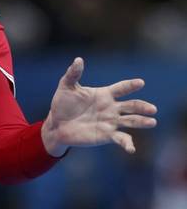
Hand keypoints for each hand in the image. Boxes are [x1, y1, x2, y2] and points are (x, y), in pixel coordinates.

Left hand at [41, 58, 157, 156]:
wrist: (56, 124)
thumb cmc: (62, 104)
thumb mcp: (66, 87)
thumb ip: (73, 74)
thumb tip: (78, 60)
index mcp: (104, 94)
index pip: (121, 88)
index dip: (130, 85)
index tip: (140, 82)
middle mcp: (111, 108)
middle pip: (132, 105)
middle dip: (142, 106)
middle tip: (152, 109)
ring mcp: (111, 122)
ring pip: (131, 121)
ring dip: (142, 122)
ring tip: (152, 122)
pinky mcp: (107, 135)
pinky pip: (121, 138)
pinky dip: (127, 143)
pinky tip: (131, 149)